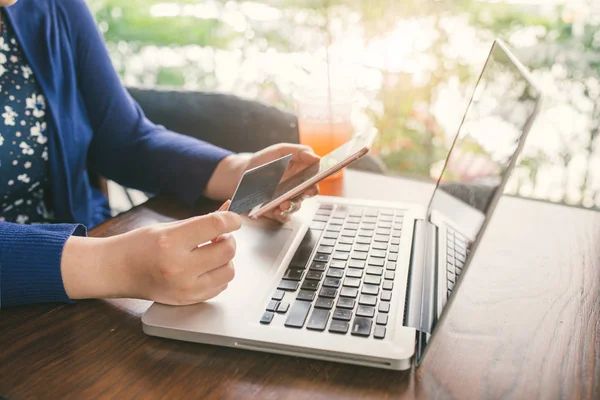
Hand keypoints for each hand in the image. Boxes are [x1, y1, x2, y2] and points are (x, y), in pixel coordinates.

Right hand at [61, 207, 241, 305]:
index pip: (216, 226)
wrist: (116, 271)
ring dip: (225, 260)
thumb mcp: (168, 226)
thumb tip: (228, 211)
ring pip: (229, 271)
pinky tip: (204, 269)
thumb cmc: (139, 246)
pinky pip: (220, 287)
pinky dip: (217, 276)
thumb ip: (200, 222)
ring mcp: (184, 287)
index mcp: (171, 242)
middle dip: (228, 239)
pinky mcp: (187, 300)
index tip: (234, 219)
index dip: (232, 219)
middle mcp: (179, 267)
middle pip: (227, 250)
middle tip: (217, 237)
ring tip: (210, 254)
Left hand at [205, 143, 319, 222]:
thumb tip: (317, 158)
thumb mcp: (281, 151)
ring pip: (296, 206)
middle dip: (307, 194)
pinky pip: (283, 216)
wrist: (242, 173)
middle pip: (308, 194)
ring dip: (292, 206)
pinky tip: (276, 211)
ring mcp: (286, 199)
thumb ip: (300, 152)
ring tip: (284, 204)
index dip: (318, 181)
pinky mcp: (276, 209)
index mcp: (301, 173)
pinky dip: (281, 215)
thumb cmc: (264, 161)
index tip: (315, 182)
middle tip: (304, 191)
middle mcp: (296, 188)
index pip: (315, 179)